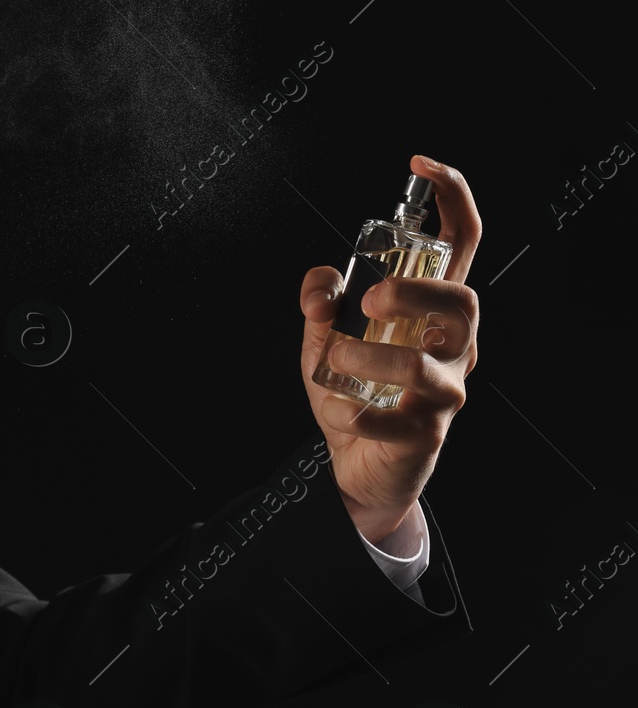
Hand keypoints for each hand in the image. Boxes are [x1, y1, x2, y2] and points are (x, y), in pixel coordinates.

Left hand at [297, 154, 481, 544]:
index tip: (420, 164)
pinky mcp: (425, 433)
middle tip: (368, 300)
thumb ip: (320, 305)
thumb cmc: (354, 392)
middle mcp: (454, 345)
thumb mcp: (324, 341)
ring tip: (332, 359)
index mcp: (435, 310)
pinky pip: (398, 419)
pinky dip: (359, 413)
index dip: (452, 197)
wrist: (357, 467)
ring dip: (371, 356)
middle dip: (415, 291)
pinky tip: (341, 412)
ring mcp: (445, 390)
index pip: (463, 243)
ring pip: (428, 365)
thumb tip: (321, 286)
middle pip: (463, 301)